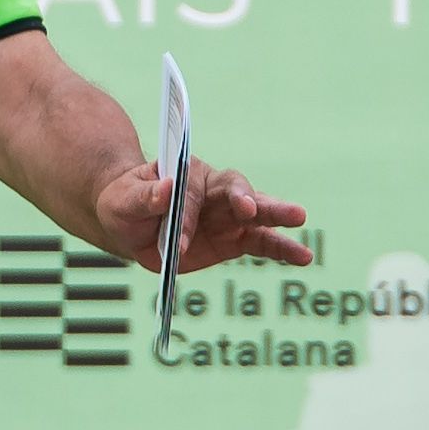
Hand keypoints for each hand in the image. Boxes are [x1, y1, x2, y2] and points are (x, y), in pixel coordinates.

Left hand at [98, 155, 312, 276]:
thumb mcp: (125, 198)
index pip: (194, 190)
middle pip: (238, 190)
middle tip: (256, 208)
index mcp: (189, 173)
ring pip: (257, 216)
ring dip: (276, 221)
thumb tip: (165, 190)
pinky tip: (303, 257)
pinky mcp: (233, 241)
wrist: (131, 223)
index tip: (181, 238)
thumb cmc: (126, 202)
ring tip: (300, 228)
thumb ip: (145, 196)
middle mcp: (215, 191)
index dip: (189, 212)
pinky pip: (261, 244)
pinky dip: (281, 250)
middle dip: (247, 199)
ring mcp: (228, 216)